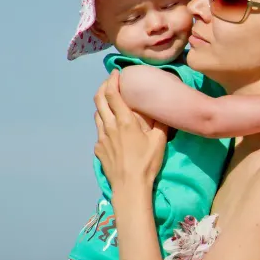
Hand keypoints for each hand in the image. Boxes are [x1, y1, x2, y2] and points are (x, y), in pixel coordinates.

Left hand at [94, 70, 169, 190]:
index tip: (116, 73)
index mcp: (125, 121)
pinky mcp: (98, 149)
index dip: (113, 81)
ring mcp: (101, 138)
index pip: (113, 94)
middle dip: (103, 87)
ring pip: (97, 114)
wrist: (129, 186)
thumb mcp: (159, 140)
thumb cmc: (147, 163)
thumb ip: (160, 122)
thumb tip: (162, 109)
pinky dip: (104, 123)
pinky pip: (99, 131)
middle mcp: (110, 126)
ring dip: (102, 105)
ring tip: (110, 103)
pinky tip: (112, 129)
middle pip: (99, 100)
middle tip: (110, 82)